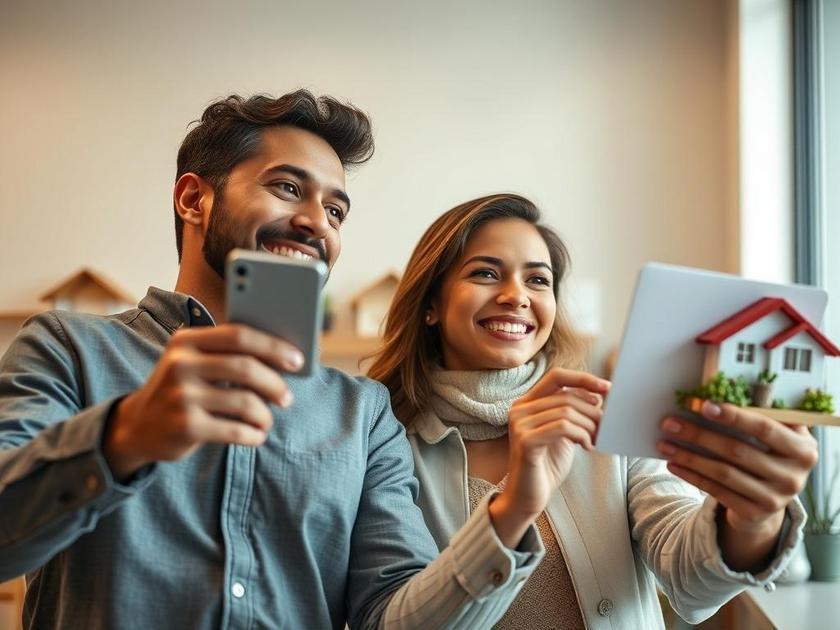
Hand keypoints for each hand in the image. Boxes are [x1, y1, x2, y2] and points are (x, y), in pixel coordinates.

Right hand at [104, 324, 303, 479]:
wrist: (136, 427)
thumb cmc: (181, 390)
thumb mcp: (193, 363)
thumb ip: (228, 355)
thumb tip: (283, 361)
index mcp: (186, 341)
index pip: (239, 335)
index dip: (273, 346)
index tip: (297, 360)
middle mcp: (180, 365)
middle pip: (245, 368)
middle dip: (274, 384)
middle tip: (287, 397)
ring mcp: (181, 396)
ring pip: (244, 402)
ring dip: (265, 415)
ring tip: (267, 420)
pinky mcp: (185, 427)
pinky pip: (236, 430)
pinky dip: (253, 434)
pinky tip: (255, 435)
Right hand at [489, 367, 609, 545]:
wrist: (527, 496)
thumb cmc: (547, 465)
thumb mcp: (563, 433)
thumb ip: (572, 413)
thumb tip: (598, 396)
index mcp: (527, 403)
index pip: (556, 376)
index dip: (583, 378)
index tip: (608, 387)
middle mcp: (519, 409)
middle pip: (566, 395)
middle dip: (592, 411)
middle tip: (605, 427)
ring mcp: (520, 424)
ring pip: (567, 411)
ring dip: (589, 425)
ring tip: (596, 440)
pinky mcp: (526, 441)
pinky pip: (563, 427)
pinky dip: (581, 435)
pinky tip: (587, 447)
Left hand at [657, 400, 817, 570]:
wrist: (772, 497)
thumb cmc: (768, 453)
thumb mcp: (775, 436)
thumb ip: (757, 417)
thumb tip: (711, 397)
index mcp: (803, 449)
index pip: (765, 429)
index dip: (734, 417)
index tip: (704, 406)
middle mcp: (793, 476)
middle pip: (738, 450)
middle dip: (699, 434)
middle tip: (670, 423)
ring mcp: (775, 499)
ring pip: (723, 472)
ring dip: (689, 456)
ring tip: (665, 444)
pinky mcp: (754, 513)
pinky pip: (716, 491)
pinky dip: (692, 475)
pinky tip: (673, 464)